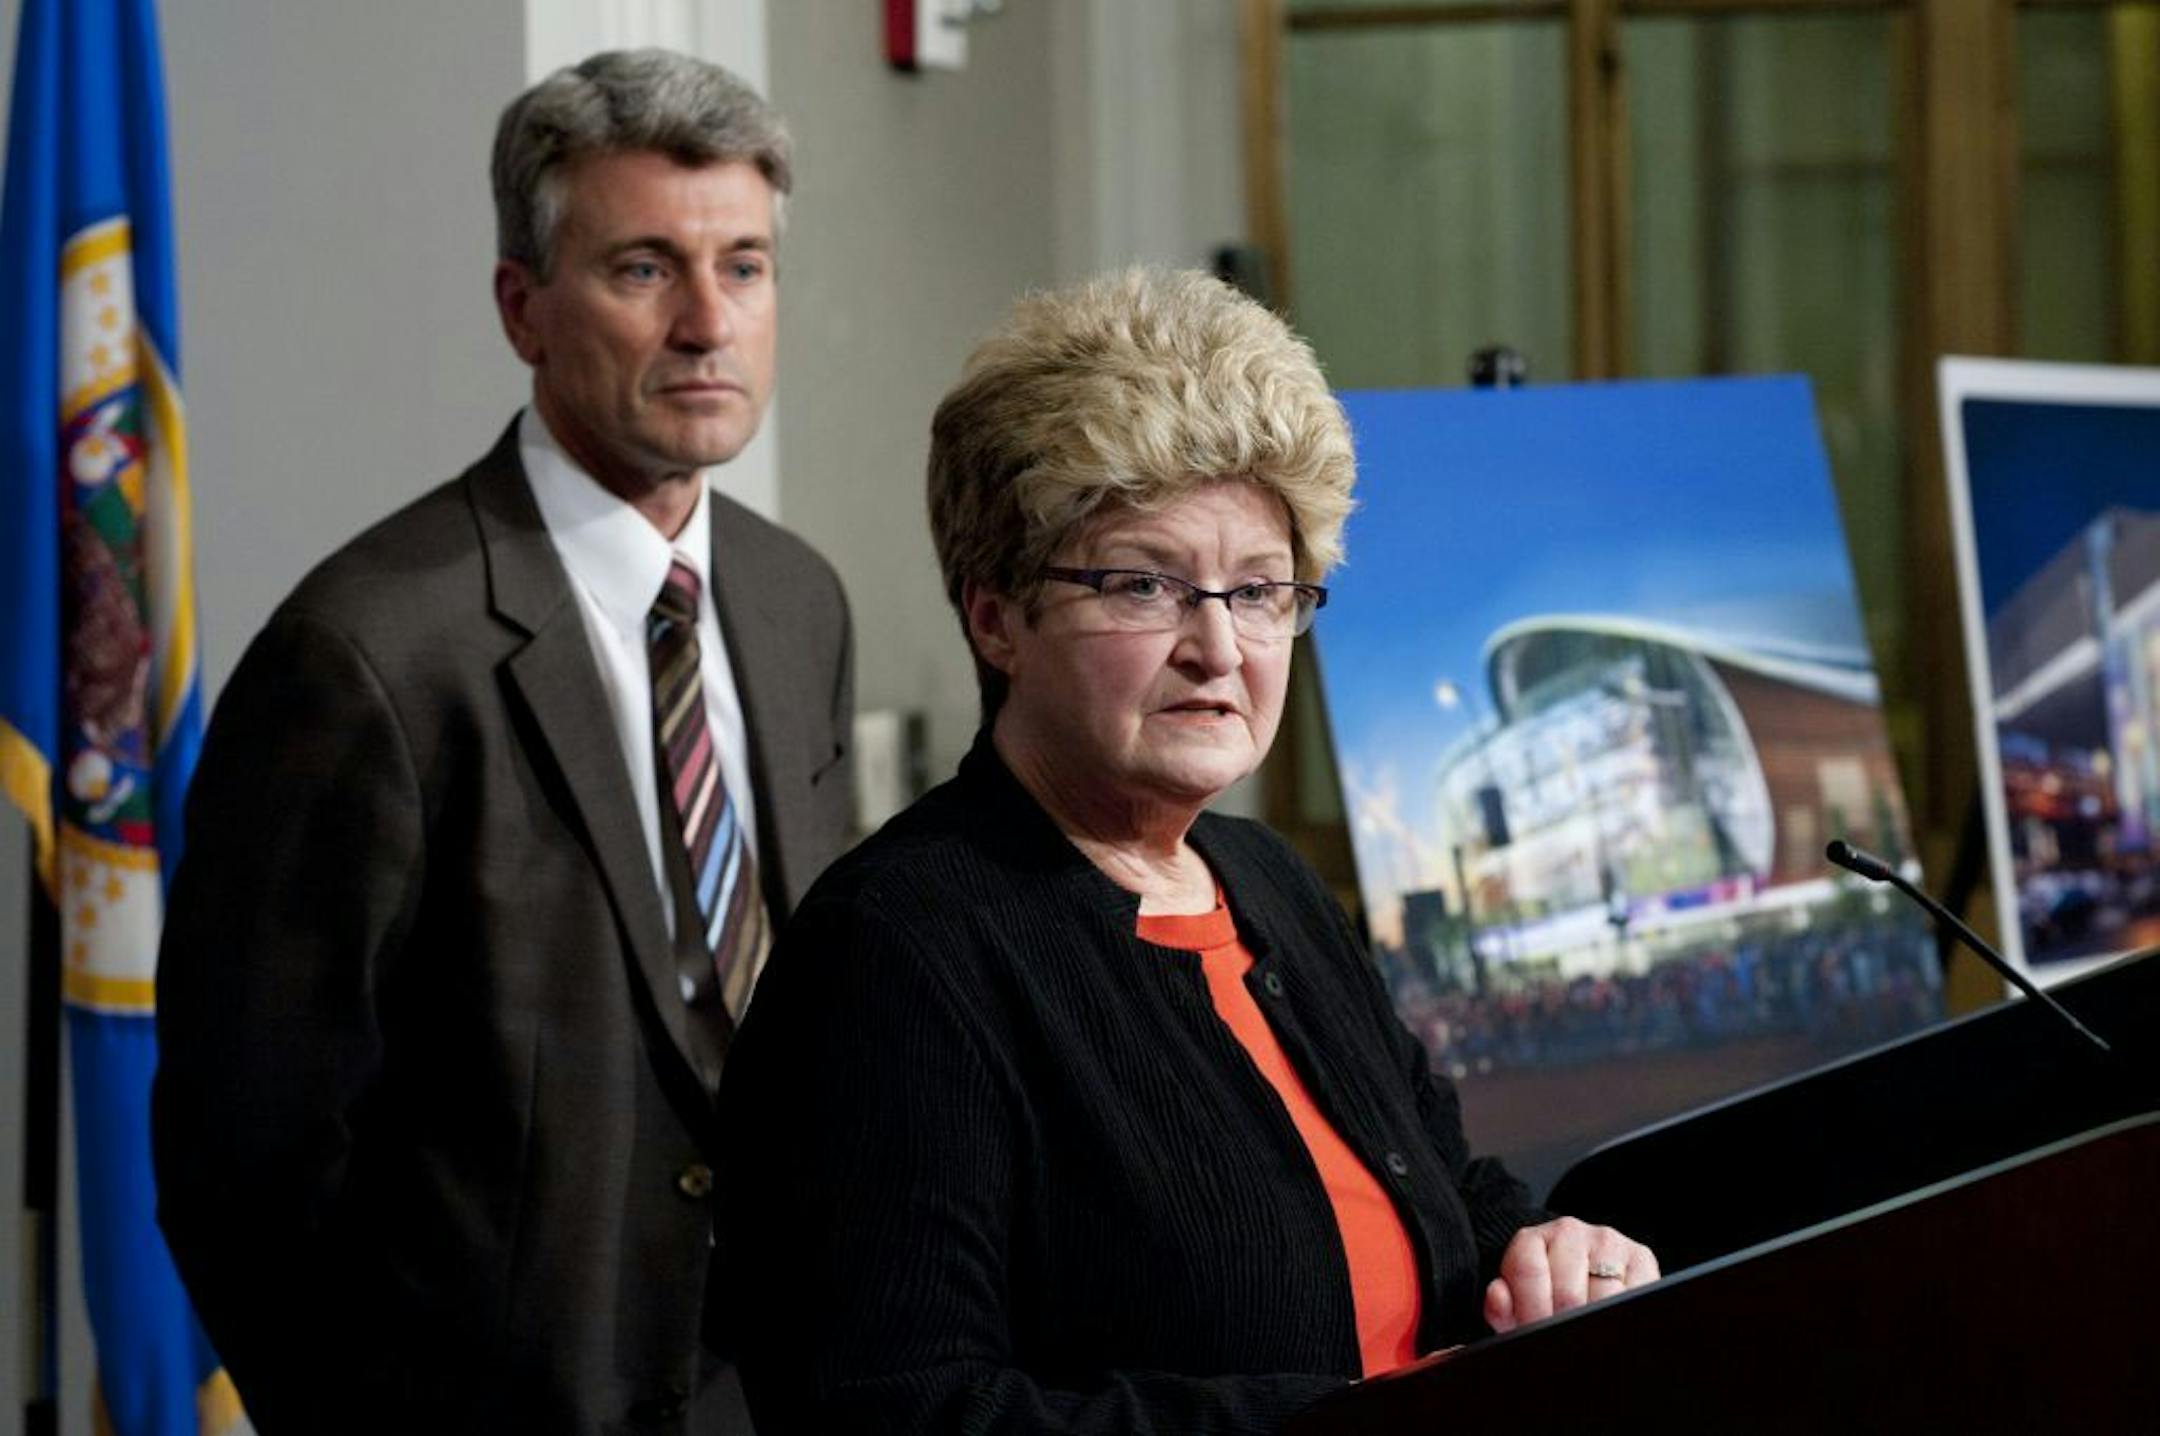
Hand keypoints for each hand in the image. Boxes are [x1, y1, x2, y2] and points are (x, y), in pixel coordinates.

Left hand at [1483, 1216, 1657, 1333]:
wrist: (1578, 1272)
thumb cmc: (1541, 1294)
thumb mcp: (1515, 1302)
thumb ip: (1500, 1305)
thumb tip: (1498, 1296)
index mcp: (1532, 1239)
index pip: (1528, 1274)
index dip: (1530, 1313)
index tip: (1535, 1332)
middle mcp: (1569, 1232)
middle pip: (1567, 1294)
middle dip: (1564, 1325)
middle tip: (1562, 1338)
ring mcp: (1607, 1242)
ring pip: (1605, 1298)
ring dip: (1595, 1322)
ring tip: (1585, 1327)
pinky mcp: (1641, 1257)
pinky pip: (1636, 1295)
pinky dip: (1623, 1313)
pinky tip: (1611, 1317)